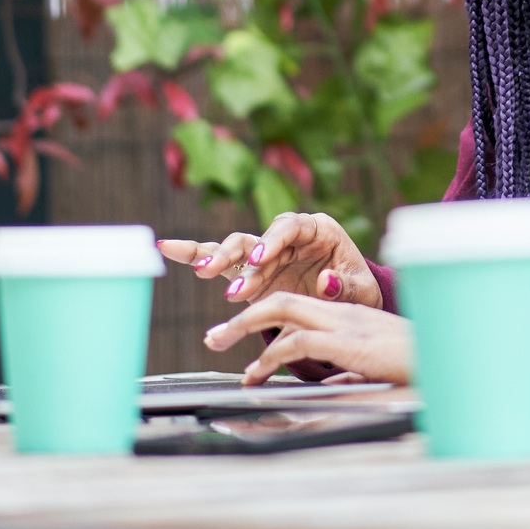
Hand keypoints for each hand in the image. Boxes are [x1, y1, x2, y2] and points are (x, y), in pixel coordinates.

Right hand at [157, 211, 382, 309]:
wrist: (348, 302)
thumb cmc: (358, 290)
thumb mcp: (361, 291)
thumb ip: (345, 286)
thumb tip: (326, 281)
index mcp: (317, 229)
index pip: (291, 226)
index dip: (274, 240)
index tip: (260, 259)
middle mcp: (288, 235)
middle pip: (257, 236)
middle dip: (242, 256)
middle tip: (230, 279)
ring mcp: (266, 252)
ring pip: (236, 248)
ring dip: (219, 260)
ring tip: (204, 273)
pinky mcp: (250, 269)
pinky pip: (219, 258)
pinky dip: (194, 253)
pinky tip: (167, 247)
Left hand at [205, 292, 413, 385]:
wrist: (451, 358)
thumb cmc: (419, 363)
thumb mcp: (375, 367)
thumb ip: (350, 371)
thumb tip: (333, 385)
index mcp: (347, 316)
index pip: (297, 306)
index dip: (265, 321)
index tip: (243, 343)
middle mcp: (342, 313)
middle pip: (282, 300)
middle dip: (242, 316)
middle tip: (213, 337)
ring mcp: (345, 324)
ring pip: (283, 311)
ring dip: (244, 327)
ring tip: (219, 343)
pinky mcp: (348, 341)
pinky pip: (299, 340)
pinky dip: (272, 354)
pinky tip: (258, 372)